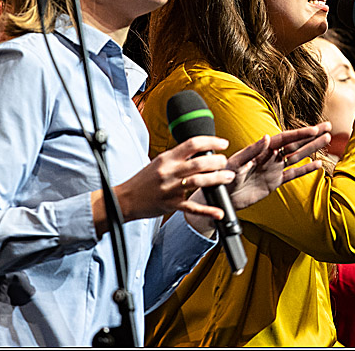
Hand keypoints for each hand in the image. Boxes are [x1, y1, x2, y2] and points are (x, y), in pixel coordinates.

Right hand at [114, 135, 233, 224]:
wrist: (126, 199)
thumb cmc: (144, 180)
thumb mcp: (159, 162)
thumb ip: (178, 157)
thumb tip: (200, 151)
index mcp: (167, 158)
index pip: (192, 144)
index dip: (211, 141)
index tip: (223, 143)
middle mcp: (170, 172)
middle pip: (199, 163)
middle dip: (217, 161)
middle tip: (226, 162)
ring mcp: (171, 189)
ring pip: (199, 182)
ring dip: (217, 179)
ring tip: (228, 177)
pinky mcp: (171, 204)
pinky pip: (192, 207)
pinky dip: (207, 211)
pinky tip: (218, 212)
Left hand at [225, 122, 331, 209]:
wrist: (222, 198)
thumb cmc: (224, 178)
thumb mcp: (235, 164)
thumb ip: (252, 152)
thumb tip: (268, 137)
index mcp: (261, 150)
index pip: (285, 139)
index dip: (300, 134)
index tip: (314, 129)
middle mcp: (270, 157)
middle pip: (295, 144)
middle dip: (311, 136)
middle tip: (328, 127)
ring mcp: (273, 169)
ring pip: (297, 157)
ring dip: (311, 149)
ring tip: (327, 140)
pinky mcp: (274, 182)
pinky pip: (293, 174)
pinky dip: (305, 170)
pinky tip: (318, 164)